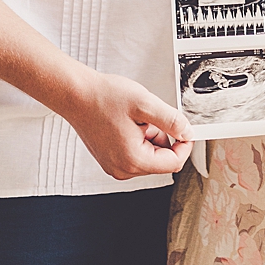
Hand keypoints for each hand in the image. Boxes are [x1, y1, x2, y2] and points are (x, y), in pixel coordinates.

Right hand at [63, 70, 192, 181]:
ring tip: (134, 119)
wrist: (76, 95)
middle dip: (163, 139)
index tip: (182, 127)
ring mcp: (114, 166)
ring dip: (150, 138)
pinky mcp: (109, 160)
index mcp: (133, 160)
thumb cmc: (103, 98)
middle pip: (162, 161)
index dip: (184, 144)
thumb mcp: (145, 104)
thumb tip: (188, 133)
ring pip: (149, 157)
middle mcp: (123, 169)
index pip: (174, 162)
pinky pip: (135, 154)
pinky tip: (126, 124)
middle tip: (149, 118)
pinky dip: (138, 139)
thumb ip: (172, 121)